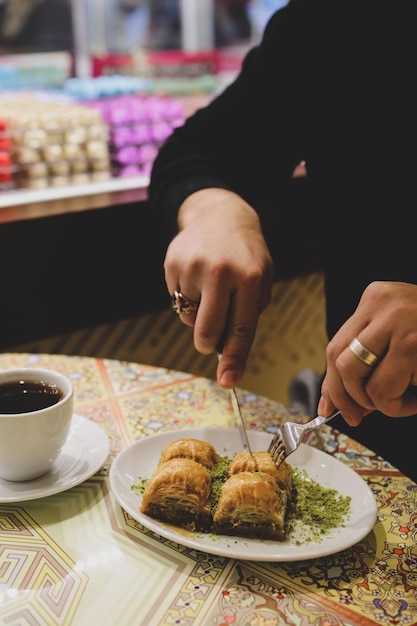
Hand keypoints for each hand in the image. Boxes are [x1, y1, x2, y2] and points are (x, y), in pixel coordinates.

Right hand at [164, 188, 273, 387]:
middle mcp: (221, 272)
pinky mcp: (173, 263)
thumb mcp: (261, 278)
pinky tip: (197, 277)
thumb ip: (248, 313)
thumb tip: (227, 351)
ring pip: (189, 318)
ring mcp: (194, 267)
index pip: (242, 328)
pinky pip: (176, 300)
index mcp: (250, 278)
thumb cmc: (245, 256)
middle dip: (208, 343)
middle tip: (211, 339)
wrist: (220, 216)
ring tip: (210, 288)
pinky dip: (186, 297)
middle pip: (208, 330)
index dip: (234, 359)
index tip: (228, 381)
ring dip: (198, 313)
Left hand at [318, 281, 416, 423]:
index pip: (336, 344)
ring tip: (401, 401)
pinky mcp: (413, 346)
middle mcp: (384, 305)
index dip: (331, 382)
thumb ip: (369, 358)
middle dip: (344, 396)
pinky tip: (415, 400)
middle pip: (339, 359)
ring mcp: (400, 323)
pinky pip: (384, 390)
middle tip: (359, 415)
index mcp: (378, 298)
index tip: (330, 405)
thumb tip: (333, 400)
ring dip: (376, 402)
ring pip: (357, 376)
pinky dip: (396, 406)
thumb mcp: (399, 336)